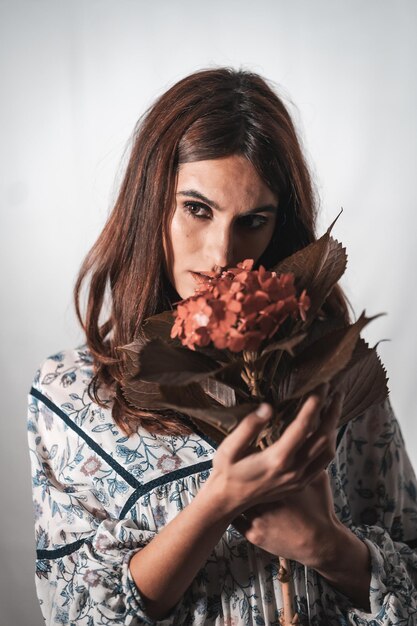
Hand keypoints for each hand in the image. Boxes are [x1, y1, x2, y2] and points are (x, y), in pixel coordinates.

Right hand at [206, 384, 344, 560]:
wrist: (228, 501)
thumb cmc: (226, 471)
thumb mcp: (229, 448)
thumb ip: (248, 427)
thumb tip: (267, 407)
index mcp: (277, 459)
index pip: (303, 426)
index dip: (314, 404)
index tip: (321, 385)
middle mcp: (293, 470)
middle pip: (323, 437)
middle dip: (332, 412)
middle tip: (336, 390)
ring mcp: (299, 479)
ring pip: (327, 451)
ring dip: (333, 427)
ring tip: (334, 407)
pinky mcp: (300, 484)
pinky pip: (323, 463)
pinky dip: (328, 444)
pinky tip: (326, 431)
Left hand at [231, 469, 341, 567]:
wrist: (321, 542)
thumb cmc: (320, 510)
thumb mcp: (318, 481)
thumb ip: (308, 461)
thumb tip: (303, 445)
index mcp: (278, 485)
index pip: (255, 468)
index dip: (249, 464)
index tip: (248, 461)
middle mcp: (265, 502)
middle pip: (241, 484)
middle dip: (238, 479)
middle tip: (237, 473)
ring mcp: (258, 520)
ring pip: (235, 502)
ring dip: (235, 496)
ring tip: (234, 489)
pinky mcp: (255, 535)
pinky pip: (235, 521)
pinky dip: (234, 513)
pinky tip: (236, 506)